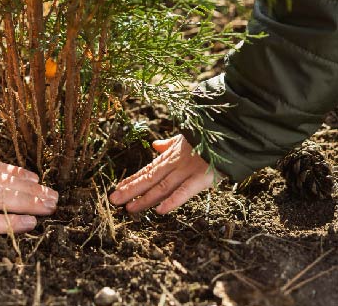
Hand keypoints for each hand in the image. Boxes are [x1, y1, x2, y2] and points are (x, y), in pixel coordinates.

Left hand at [109, 135, 223, 213]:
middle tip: (113, 201)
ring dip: (144, 199)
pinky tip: (159, 210)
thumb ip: (170, 144)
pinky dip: (172, 201)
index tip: (117, 189)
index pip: (147, 170)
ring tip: (129, 208)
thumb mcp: (186, 138)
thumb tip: (156, 145)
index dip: (132, 180)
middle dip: (130, 190)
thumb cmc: (209, 137)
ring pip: (161, 187)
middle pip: (149, 179)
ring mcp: (187, 171)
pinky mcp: (202, 178)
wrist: (230, 131)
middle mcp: (175, 164)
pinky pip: (185, 191)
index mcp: (171, 156)